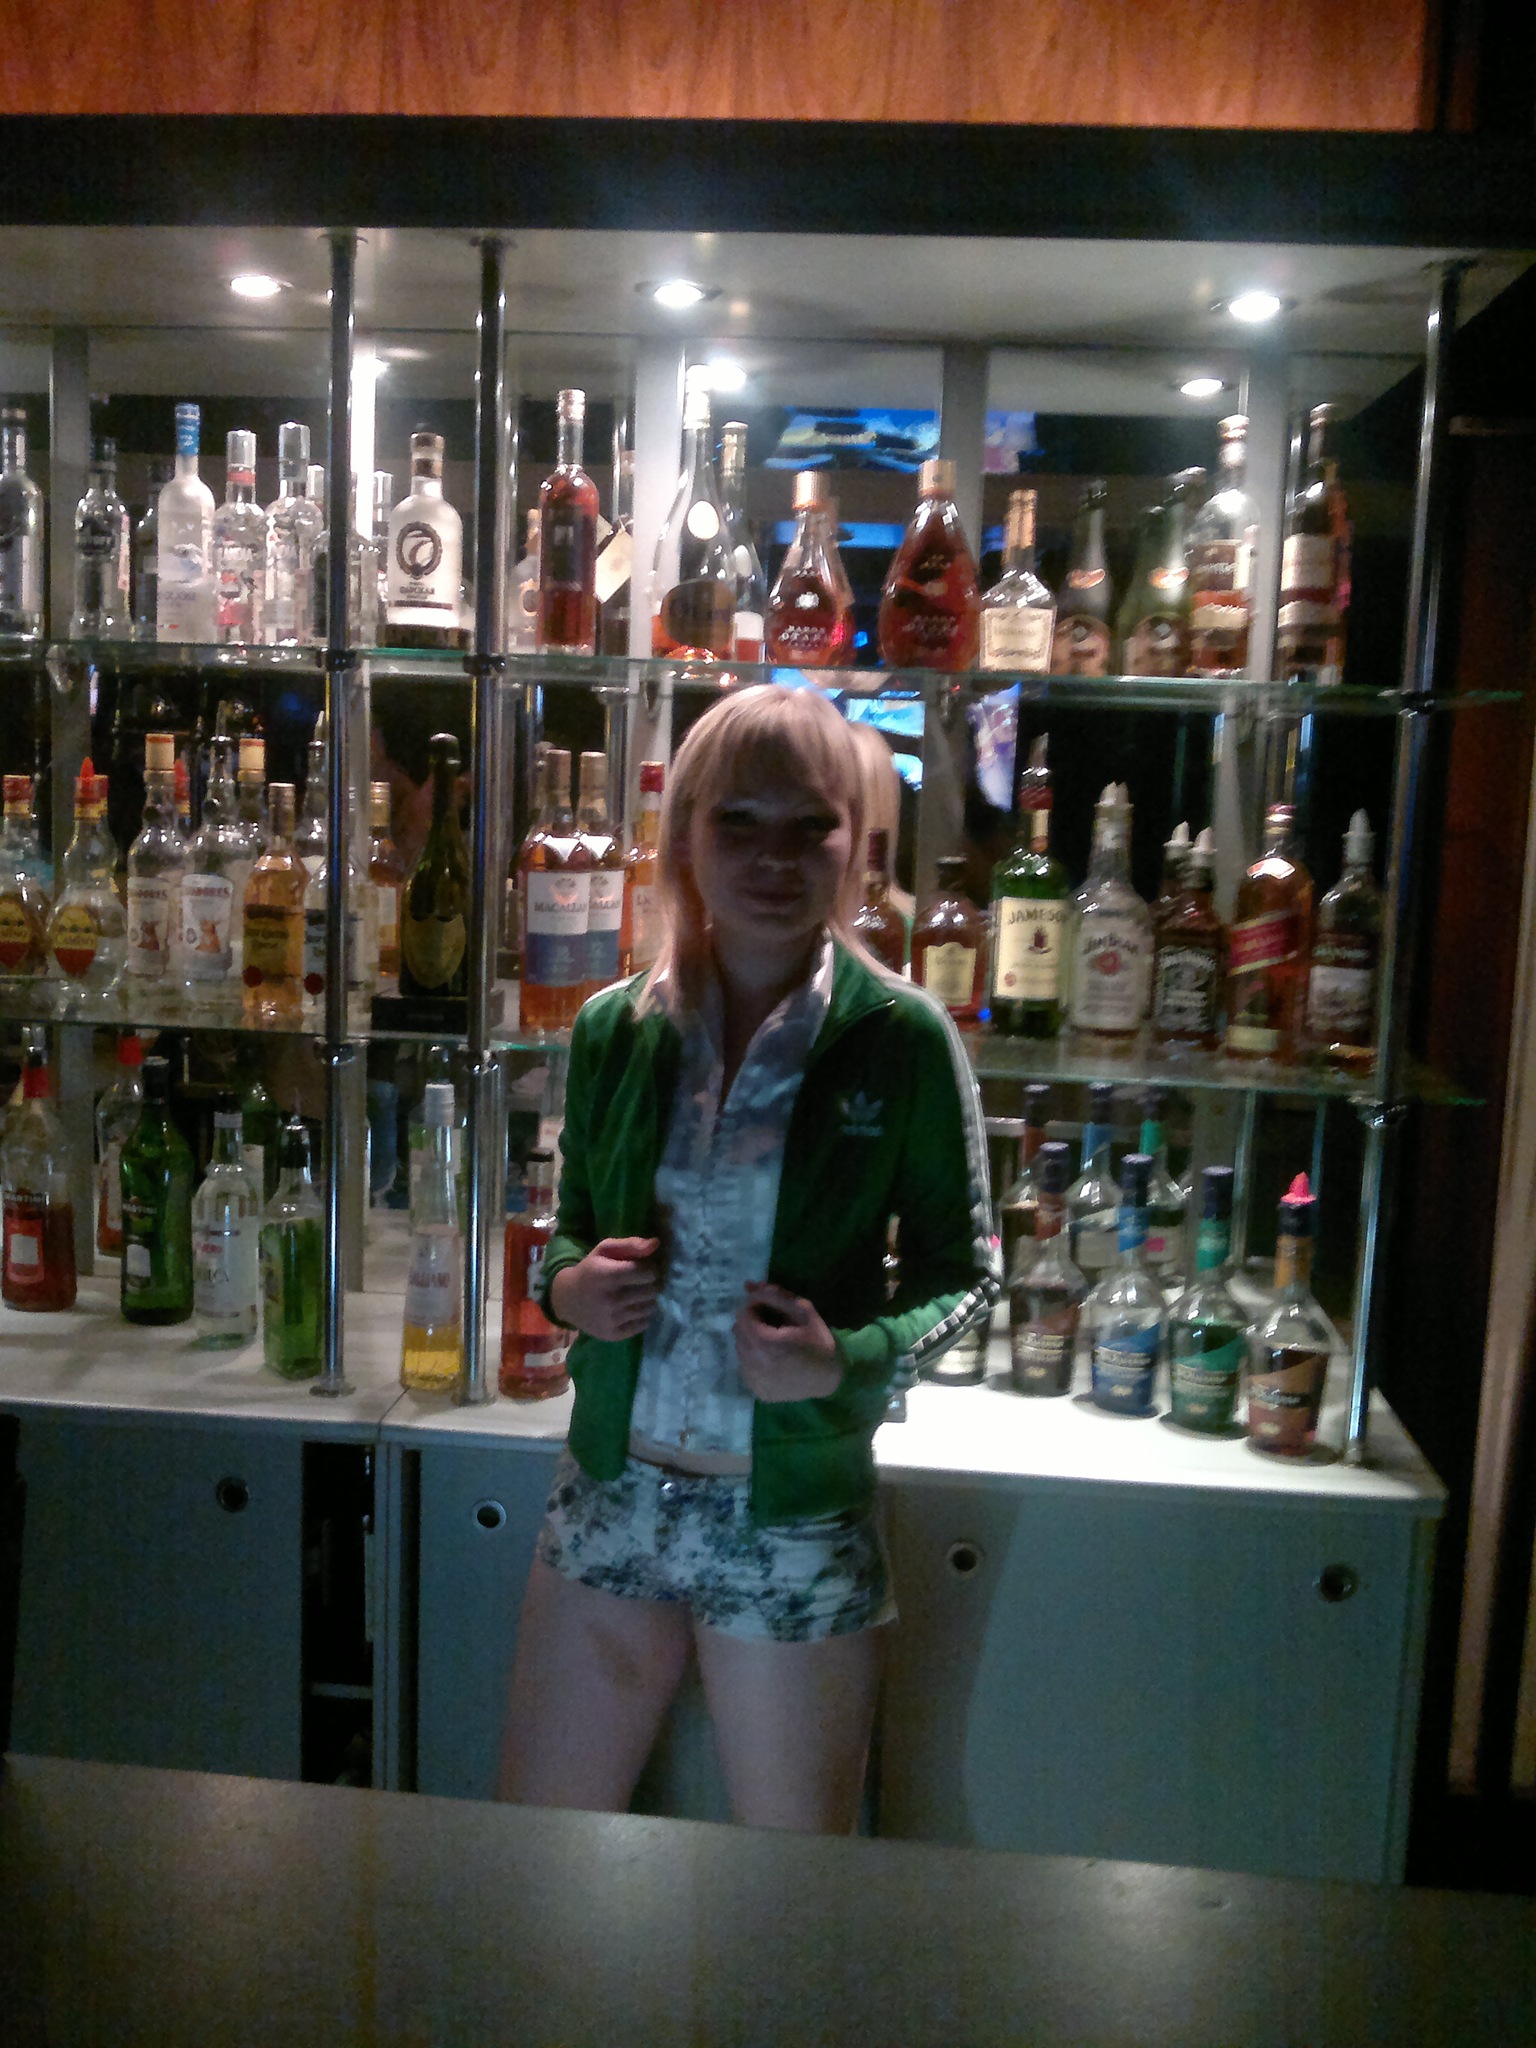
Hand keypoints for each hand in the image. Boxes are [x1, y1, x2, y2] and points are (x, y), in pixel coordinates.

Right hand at [550, 1238, 659, 1341]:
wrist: (566, 1299)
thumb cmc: (589, 1270)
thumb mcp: (604, 1250)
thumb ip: (630, 1245)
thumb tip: (656, 1243)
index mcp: (607, 1275)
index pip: (646, 1273)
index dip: (649, 1269)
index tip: (642, 1269)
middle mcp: (610, 1299)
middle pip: (650, 1291)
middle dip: (650, 1285)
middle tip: (641, 1283)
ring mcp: (612, 1319)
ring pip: (649, 1308)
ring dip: (647, 1300)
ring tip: (637, 1295)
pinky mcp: (613, 1334)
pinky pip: (642, 1325)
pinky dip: (642, 1316)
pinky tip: (631, 1308)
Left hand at [734, 1281, 840, 1402]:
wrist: (830, 1380)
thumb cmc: (819, 1343)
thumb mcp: (803, 1311)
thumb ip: (775, 1296)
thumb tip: (748, 1285)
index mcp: (763, 1343)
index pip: (743, 1315)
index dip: (755, 1308)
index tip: (772, 1310)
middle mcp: (752, 1364)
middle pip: (739, 1332)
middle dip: (752, 1323)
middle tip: (773, 1324)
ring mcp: (753, 1380)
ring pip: (741, 1350)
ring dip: (751, 1341)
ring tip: (774, 1341)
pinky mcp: (756, 1391)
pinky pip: (746, 1367)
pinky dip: (755, 1359)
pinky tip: (773, 1359)